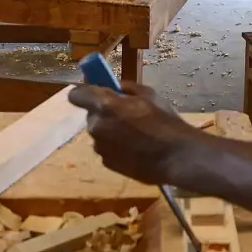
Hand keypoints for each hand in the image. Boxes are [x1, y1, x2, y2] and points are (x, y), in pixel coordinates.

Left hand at [68, 82, 200, 183]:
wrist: (175, 157)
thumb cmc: (164, 121)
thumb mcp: (149, 94)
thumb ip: (126, 88)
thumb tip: (115, 88)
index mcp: (104, 105)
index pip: (76, 95)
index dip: (85, 93)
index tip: (96, 93)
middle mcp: (96, 126)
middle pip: (91, 114)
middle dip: (104, 112)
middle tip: (126, 114)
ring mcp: (100, 147)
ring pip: (99, 132)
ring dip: (110, 130)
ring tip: (135, 134)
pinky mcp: (106, 163)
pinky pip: (106, 148)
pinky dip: (115, 146)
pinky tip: (135, 148)